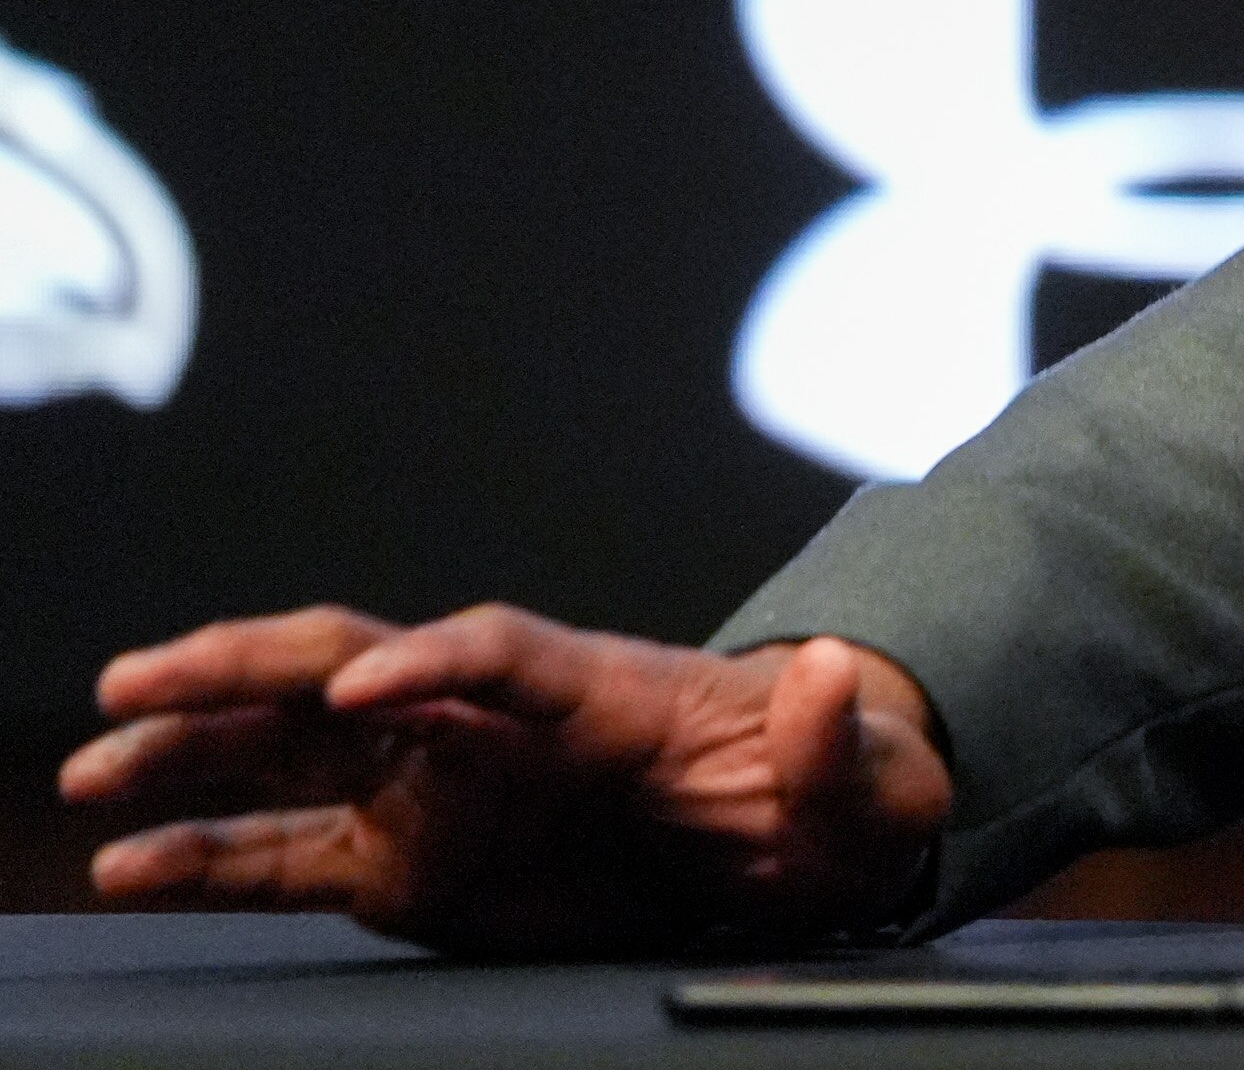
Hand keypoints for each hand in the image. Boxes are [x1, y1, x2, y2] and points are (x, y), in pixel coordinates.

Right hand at [61, 605, 951, 956]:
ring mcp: (443, 788)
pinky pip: (294, 854)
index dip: (436, 657)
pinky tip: (128, 866)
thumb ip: (844, 743)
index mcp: (605, 692)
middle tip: (138, 681)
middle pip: (356, 665)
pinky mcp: (414, 862)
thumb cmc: (836, 793)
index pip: (506, 652)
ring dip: (194, 752)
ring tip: (93, 776)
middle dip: (250, 667)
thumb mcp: (874, 781)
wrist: (797, 840)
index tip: (367, 681)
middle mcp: (497, 723)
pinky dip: (211, 857)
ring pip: (295, 750)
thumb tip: (827, 672)